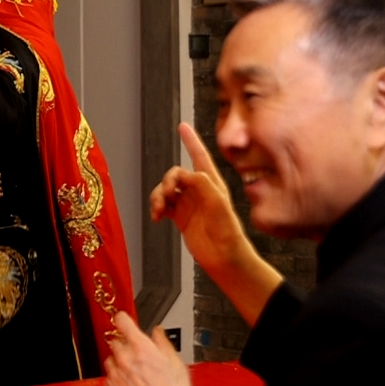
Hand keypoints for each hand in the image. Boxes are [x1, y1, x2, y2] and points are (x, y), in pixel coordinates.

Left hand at [104, 312, 193, 385]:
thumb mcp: (176, 363)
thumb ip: (163, 343)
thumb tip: (157, 333)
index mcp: (140, 347)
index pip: (122, 321)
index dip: (124, 319)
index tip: (125, 321)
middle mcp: (124, 358)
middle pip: (116, 342)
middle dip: (125, 346)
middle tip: (139, 356)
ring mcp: (115, 375)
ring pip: (111, 361)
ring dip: (120, 364)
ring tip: (136, 375)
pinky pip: (109, 379)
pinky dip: (117, 381)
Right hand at [149, 123, 282, 324]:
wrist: (224, 258)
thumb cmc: (228, 232)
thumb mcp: (218, 205)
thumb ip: (203, 185)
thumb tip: (185, 174)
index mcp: (211, 183)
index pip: (200, 156)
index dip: (191, 141)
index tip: (182, 126)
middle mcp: (199, 191)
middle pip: (176, 174)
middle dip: (167, 181)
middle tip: (167, 194)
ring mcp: (189, 204)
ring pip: (166, 190)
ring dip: (158, 196)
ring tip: (158, 209)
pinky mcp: (180, 217)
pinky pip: (163, 205)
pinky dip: (156, 208)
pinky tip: (157, 217)